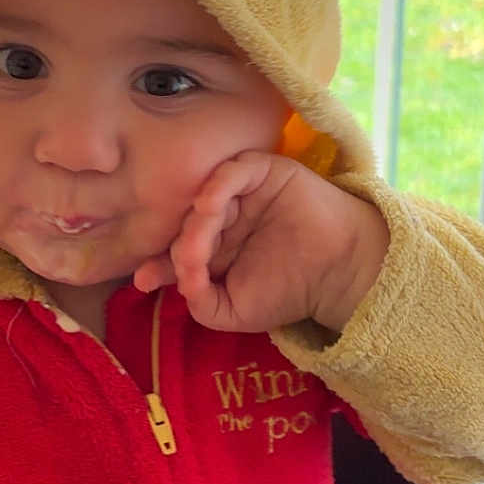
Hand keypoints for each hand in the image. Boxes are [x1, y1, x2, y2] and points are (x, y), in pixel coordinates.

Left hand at [133, 150, 389, 335]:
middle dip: (178, 247)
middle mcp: (224, 219)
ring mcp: (242, 194)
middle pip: (185, 224)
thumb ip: (201, 303)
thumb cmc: (290, 293)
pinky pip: (232, 171)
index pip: (177, 251)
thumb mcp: (235, 312)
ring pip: (204, 199)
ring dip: (196, 223)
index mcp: (215, 249)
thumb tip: (177, 282)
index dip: (159, 264)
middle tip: (185, 265)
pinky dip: (216, 186)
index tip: (143, 280)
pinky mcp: (263, 172)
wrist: (339, 274)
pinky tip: (209, 206)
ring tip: (198, 247)